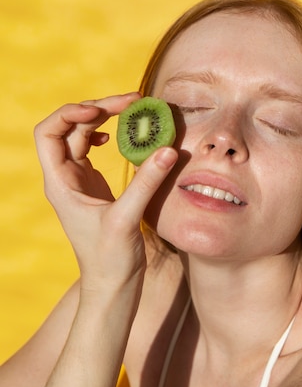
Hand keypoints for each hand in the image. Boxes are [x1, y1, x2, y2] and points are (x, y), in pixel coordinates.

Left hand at [34, 93, 177, 292]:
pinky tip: (119, 134)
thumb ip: (145, 183)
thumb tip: (167, 150)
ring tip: (132, 108)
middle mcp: (65, 177)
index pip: (49, 134)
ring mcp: (79, 179)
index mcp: (60, 183)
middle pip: (71, 127)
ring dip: (105, 117)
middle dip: (98, 108)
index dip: (69, 114)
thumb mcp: (126, 219)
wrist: (112, 286)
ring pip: (84, 134)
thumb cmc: (110, 260)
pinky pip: (94, 148)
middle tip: (132, 100)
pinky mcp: (94, 185)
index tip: (99, 111)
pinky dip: (107, 133)